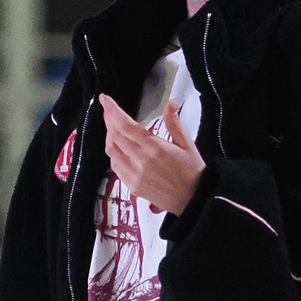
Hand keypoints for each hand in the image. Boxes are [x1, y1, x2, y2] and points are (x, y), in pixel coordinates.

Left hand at [99, 95, 203, 217]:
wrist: (194, 200)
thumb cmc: (193, 173)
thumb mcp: (187, 144)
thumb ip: (174, 123)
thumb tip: (171, 104)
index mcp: (155, 147)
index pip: (126, 125)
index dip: (112, 111)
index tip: (106, 100)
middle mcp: (141, 161)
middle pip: (116, 136)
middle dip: (109, 121)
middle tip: (108, 111)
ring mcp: (135, 175)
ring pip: (112, 151)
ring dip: (109, 137)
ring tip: (112, 128)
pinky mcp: (132, 186)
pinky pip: (115, 167)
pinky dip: (113, 154)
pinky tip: (117, 148)